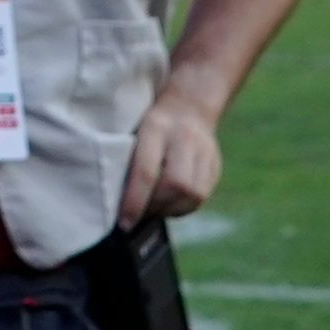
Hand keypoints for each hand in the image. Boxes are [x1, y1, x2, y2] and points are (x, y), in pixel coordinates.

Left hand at [118, 80, 222, 223]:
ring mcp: (205, 153)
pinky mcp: (215, 166)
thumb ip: (128, 159)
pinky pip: (202, 197)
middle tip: (137, 215)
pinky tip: (169, 205)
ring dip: (170, 210)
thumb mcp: (134, 129)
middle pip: (175, 185)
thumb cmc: (149, 122)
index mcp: (156, 128)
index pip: (146, 172)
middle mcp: (184, 140)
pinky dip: (183, 208)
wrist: (189, 106)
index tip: (123, 223)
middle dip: (155, 207)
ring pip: (193, 195)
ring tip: (152, 211)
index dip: (135, 202)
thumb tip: (113, 199)